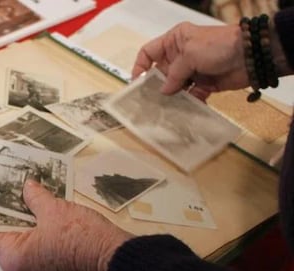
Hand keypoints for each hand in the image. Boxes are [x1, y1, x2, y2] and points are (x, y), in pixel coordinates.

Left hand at [0, 180, 132, 270]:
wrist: (113, 257)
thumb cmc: (80, 235)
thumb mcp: (53, 209)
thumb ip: (34, 197)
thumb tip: (26, 186)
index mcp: (12, 258)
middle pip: (5, 237)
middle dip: (9, 215)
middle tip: (9, 191)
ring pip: (21, 243)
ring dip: (24, 224)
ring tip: (25, 199)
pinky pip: (35, 250)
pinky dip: (36, 234)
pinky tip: (40, 214)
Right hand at [132, 23, 248, 99]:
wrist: (251, 56)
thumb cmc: (217, 46)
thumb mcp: (190, 54)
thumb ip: (174, 74)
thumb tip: (164, 91)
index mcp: (174, 41)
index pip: (148, 53)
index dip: (140, 67)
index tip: (137, 84)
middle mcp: (180, 56)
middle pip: (159, 73)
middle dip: (155, 87)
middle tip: (148, 102)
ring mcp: (192, 71)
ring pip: (174, 87)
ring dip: (171, 98)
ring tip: (163, 110)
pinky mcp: (203, 85)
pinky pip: (190, 96)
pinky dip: (187, 103)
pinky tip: (183, 111)